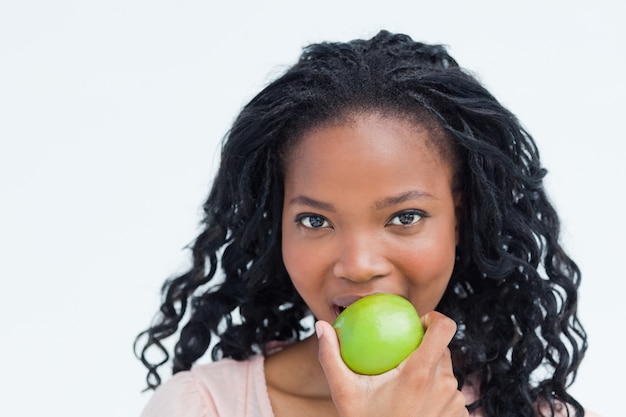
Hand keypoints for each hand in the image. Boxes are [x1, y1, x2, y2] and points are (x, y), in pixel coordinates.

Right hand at [316, 311, 468, 416]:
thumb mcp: (344, 393)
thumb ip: (331, 357)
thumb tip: (321, 326)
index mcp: (421, 372)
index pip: (444, 328)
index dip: (435, 318)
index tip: (419, 322)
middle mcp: (444, 385)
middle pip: (443, 350)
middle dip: (425, 349)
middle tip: (403, 358)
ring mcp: (455, 403)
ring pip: (446, 374)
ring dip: (431, 375)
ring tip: (407, 387)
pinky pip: (450, 396)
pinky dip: (436, 396)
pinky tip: (417, 406)